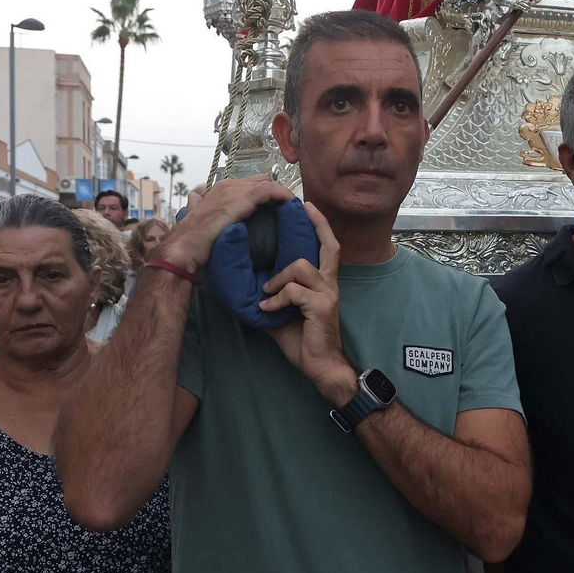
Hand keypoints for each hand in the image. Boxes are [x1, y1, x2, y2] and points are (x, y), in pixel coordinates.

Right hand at [159, 175, 295, 272]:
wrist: (183, 248)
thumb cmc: (191, 240)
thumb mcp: (196, 217)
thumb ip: (199, 205)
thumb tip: (195, 197)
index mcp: (218, 190)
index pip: (249, 183)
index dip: (264, 192)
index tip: (277, 205)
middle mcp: (226, 186)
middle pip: (260, 180)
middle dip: (276, 191)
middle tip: (288, 207)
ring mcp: (233, 191)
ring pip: (266, 183)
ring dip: (282, 193)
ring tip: (293, 206)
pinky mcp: (240, 200)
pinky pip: (267, 190)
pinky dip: (281, 194)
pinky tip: (290, 203)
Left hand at [260, 203, 355, 405]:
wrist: (321, 366)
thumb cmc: (303, 340)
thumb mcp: (282, 313)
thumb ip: (271, 296)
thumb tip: (245, 287)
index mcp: (322, 282)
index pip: (326, 246)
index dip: (318, 225)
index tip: (305, 205)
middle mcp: (329, 283)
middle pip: (328, 245)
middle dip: (316, 224)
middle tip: (300, 208)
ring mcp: (327, 293)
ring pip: (300, 266)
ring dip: (278, 277)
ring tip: (266, 292)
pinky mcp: (322, 306)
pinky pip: (294, 291)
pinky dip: (276, 299)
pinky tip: (267, 310)